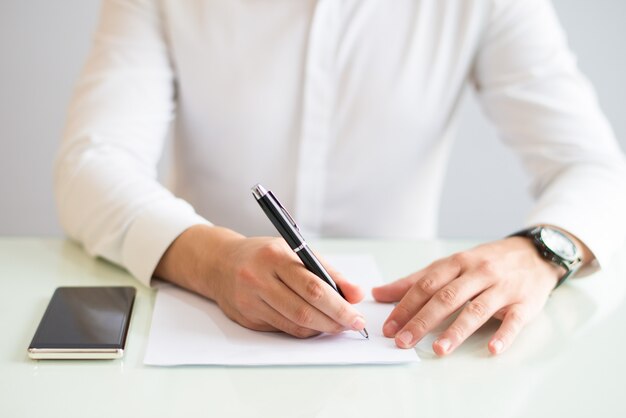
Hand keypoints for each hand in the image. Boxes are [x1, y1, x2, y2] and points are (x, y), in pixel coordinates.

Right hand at [155, 225, 365, 337]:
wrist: (219, 263)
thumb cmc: (263, 255)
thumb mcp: (294, 250)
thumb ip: (327, 271)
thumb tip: (355, 294)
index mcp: (275, 256)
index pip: (313, 286)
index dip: (339, 305)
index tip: (356, 313)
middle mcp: (259, 279)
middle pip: (304, 309)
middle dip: (334, 321)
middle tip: (353, 325)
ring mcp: (250, 301)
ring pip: (294, 324)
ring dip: (321, 328)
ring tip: (338, 326)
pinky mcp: (247, 318)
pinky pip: (283, 329)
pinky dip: (304, 330)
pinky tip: (315, 325)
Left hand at [372, 237, 565, 355]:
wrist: (534, 253)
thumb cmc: (486, 261)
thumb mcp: (451, 264)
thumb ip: (416, 280)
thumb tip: (378, 293)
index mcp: (457, 262)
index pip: (427, 284)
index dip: (406, 305)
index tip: (389, 326)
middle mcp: (479, 272)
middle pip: (447, 297)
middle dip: (422, 320)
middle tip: (403, 341)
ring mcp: (503, 287)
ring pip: (477, 309)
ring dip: (456, 330)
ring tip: (438, 350)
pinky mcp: (525, 303)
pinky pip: (514, 320)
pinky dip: (504, 335)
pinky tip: (492, 349)